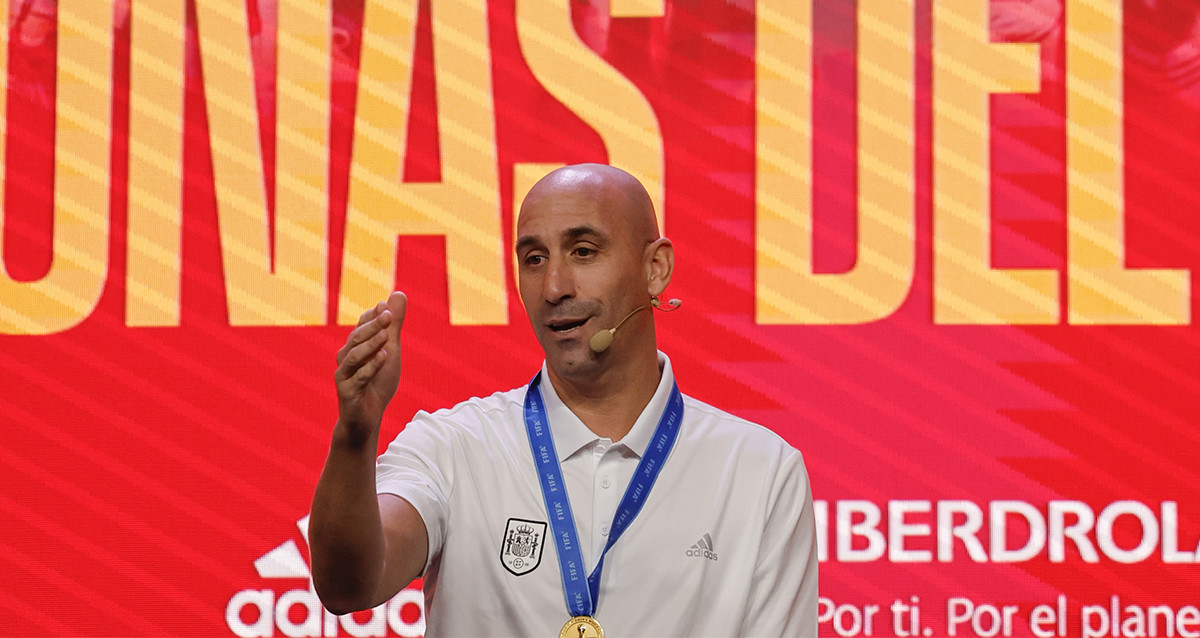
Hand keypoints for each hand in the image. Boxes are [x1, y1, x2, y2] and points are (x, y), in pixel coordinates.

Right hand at [334, 291, 406, 441]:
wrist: (367, 418)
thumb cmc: (377, 383)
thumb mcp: (390, 351)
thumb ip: (393, 325)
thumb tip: (398, 293)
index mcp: (354, 347)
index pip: (361, 326)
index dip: (372, 316)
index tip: (386, 305)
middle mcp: (345, 358)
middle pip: (356, 338)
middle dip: (373, 326)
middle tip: (388, 315)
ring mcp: (344, 376)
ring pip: (355, 357)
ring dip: (371, 345)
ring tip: (386, 336)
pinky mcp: (347, 393)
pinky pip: (359, 378)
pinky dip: (371, 367)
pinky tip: (384, 358)